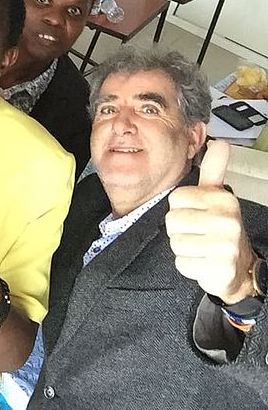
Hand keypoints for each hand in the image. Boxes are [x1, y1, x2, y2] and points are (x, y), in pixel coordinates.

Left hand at [166, 140, 255, 303]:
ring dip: (184, 248)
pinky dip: (188, 265)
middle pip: (172, 221)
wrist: (238, 267)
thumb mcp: (217, 197)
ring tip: (201, 247)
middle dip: (180, 230)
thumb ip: (214, 170)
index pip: (175, 198)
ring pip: (176, 242)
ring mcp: (225, 244)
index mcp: (222, 198)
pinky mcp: (220, 268)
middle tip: (199, 233)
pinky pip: (182, 263)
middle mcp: (227, 219)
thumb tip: (220, 143)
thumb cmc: (221, 229)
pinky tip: (203, 262)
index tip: (197, 214)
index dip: (180, 209)